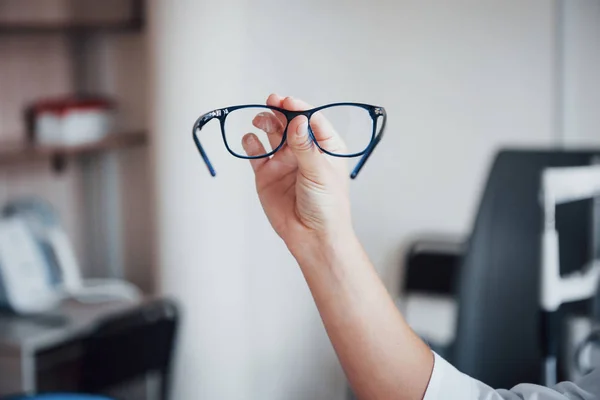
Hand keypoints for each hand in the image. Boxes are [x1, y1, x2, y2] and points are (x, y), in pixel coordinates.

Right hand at [242, 94, 353, 257]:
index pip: (311, 119)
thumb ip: (305, 146)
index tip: (288, 102)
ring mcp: (284, 162)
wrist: (312, 237)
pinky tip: (250, 140)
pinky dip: (250, 143)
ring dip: (266, 123)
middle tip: (271, 102)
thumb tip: (298, 120)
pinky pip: (256, 153)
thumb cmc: (327, 207)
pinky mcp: (266, 174)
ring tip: (261, 120)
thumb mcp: (319, 172)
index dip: (299, 108)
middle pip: (289, 123)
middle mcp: (303, 151)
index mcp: (325, 147)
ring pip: (272, 134)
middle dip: (281, 110)